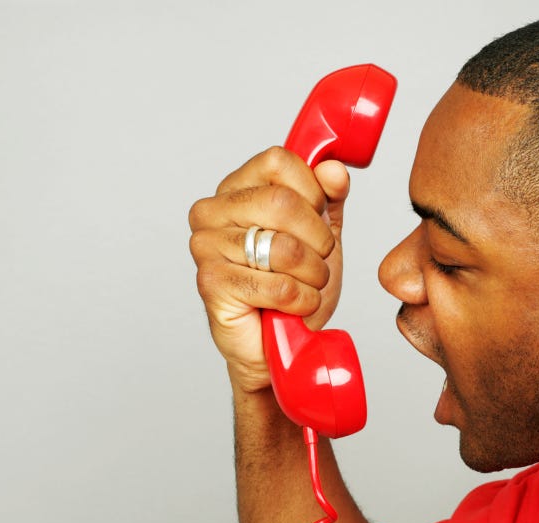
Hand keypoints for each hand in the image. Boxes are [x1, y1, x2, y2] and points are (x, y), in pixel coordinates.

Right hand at [188, 147, 351, 392]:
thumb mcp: (322, 233)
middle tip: (316, 263)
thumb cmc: (295, 286)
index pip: (279, 161)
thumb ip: (329, 197)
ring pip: (285, 248)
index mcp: (237, 188)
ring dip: (312, 276)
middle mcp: (212, 210)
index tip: (318, 220)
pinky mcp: (211, 283)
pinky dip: (300, 301)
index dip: (313, 192)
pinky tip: (292, 307)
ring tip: (304, 287)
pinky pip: (278, 286)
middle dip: (318, 240)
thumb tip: (333, 169)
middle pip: (283, 202)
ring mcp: (206, 246)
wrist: (280, 345)